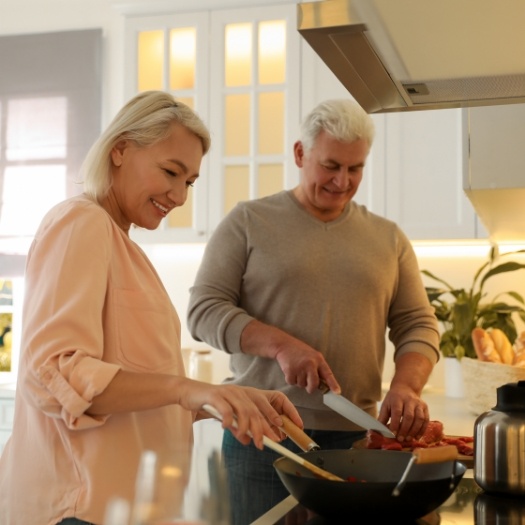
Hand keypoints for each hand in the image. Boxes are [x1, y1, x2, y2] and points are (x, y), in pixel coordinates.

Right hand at [179, 380, 302, 448]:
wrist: (187, 392)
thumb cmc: (209, 405)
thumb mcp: (227, 417)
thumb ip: (238, 427)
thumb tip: (250, 440)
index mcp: (245, 395)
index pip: (265, 407)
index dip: (275, 419)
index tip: (281, 435)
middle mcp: (239, 392)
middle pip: (256, 411)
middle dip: (262, 429)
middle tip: (264, 444)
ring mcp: (228, 392)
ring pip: (243, 410)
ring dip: (246, 427)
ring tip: (246, 439)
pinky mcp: (215, 395)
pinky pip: (225, 408)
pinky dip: (228, 419)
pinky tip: (227, 428)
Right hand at [239, 320, 339, 393]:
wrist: (284, 345)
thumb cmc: (300, 351)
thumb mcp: (313, 356)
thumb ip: (318, 368)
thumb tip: (323, 385)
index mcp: (318, 359)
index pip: (328, 374)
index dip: (333, 384)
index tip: (337, 392)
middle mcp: (310, 363)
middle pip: (313, 384)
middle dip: (310, 388)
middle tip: (308, 385)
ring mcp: (300, 367)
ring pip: (301, 385)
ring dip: (299, 381)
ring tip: (297, 370)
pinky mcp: (290, 370)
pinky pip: (292, 383)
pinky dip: (290, 379)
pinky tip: (290, 370)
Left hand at [378, 385, 428, 441]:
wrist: (405, 388)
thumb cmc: (393, 399)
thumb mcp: (386, 405)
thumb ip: (383, 417)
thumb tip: (379, 430)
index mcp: (397, 399)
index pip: (397, 412)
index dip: (395, 424)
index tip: (393, 434)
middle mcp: (409, 400)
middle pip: (409, 416)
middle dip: (405, 429)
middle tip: (400, 439)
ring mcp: (418, 403)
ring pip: (419, 418)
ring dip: (414, 431)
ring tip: (408, 439)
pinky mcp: (425, 407)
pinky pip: (426, 420)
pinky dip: (422, 430)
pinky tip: (417, 437)